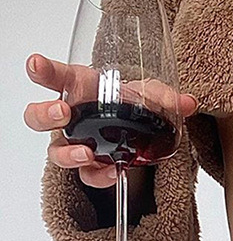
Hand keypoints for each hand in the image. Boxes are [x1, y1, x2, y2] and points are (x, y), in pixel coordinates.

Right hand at [23, 53, 198, 188]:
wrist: (143, 130)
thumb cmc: (133, 103)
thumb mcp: (151, 93)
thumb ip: (165, 95)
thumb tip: (187, 102)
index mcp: (81, 88)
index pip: (55, 76)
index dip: (43, 70)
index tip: (36, 65)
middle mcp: (73, 116)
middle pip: (39, 117)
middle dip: (44, 114)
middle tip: (61, 112)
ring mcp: (78, 143)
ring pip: (56, 152)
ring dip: (67, 154)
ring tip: (85, 153)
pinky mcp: (92, 166)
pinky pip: (88, 175)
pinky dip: (100, 176)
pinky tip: (113, 171)